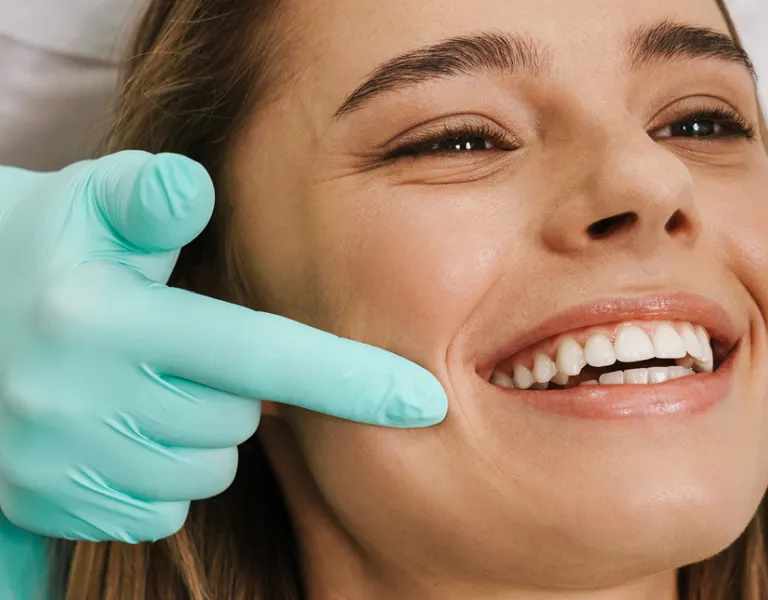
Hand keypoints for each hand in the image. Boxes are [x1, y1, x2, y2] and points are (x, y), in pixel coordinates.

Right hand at [0, 151, 446, 542]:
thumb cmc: (45, 252)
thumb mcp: (88, 205)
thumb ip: (147, 195)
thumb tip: (195, 190)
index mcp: (104, 320)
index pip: (256, 353)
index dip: (349, 378)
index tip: (424, 400)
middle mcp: (80, 401)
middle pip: (236, 420)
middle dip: (236, 390)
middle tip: (186, 348)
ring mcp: (61, 465)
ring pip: (204, 472)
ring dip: (202, 433)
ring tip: (153, 385)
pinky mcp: (52, 507)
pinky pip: (160, 512)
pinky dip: (164, 477)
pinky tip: (129, 431)